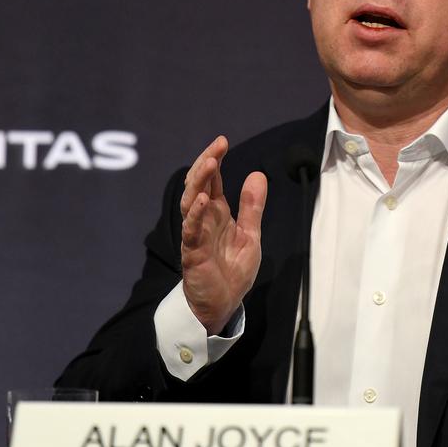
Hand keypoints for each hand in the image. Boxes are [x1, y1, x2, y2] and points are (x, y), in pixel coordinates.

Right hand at [179, 135, 266, 334]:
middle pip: (198, 184)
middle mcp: (203, 219)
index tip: (222, 141)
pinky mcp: (193, 252)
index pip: (212, 180)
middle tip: (217, 146)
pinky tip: (203, 200)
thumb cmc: (232, 270)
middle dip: (206, 163)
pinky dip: (195, 214)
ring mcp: (196, 234)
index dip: (215, 160)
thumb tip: (257, 174)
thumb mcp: (250, 234)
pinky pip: (191, 230)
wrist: (224, 305)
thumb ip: (252, 206)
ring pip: (190, 202)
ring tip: (210, 164)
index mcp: (216, 213)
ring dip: (199, 182)